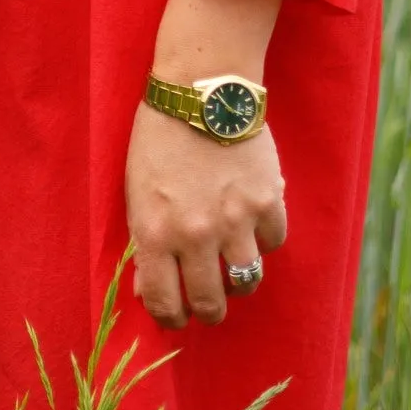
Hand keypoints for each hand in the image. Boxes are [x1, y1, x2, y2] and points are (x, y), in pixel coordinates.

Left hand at [125, 100, 287, 327]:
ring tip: (232, 268)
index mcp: (154, 233)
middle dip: (208, 310)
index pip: (163, 302)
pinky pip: (274, 242)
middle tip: (208, 303)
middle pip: (211, 303)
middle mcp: (196, 234)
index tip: (175, 318)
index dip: (169, 319)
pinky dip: (265, 238)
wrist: (201, 90)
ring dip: (239, 280)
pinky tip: (253, 223)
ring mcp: (236, 220)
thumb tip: (147, 292)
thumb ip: (143, 244)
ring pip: (248, 281)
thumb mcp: (136, 192)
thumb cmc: (158, 138)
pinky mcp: (268, 201)